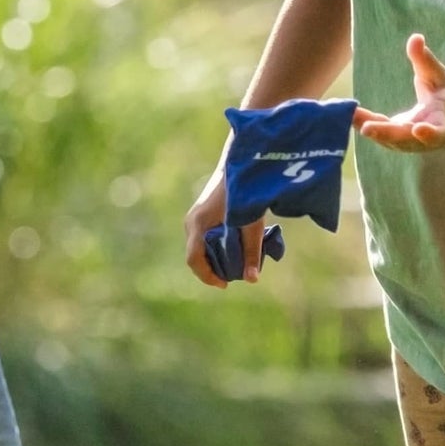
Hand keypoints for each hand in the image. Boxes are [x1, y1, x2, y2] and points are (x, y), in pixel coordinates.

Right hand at [182, 169, 267, 287]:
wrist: (239, 160)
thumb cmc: (244, 189)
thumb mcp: (250, 222)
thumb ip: (251, 250)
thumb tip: (252, 279)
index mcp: (198, 224)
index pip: (194, 259)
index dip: (208, 277)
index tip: (225, 285)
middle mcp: (192, 222)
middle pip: (196, 256)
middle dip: (214, 270)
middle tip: (235, 275)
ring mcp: (195, 218)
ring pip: (200, 248)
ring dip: (217, 259)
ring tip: (238, 263)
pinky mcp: (202, 215)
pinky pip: (204, 239)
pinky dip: (217, 248)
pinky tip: (236, 248)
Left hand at [354, 32, 444, 152]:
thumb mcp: (438, 74)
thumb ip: (425, 59)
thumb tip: (416, 38)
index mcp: (440, 121)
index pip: (438, 133)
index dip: (429, 134)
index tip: (418, 130)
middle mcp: (423, 138)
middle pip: (405, 139)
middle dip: (386, 133)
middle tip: (367, 128)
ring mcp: (407, 142)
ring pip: (387, 138)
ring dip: (369, 128)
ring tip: (351, 116)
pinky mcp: (394, 139)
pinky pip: (378, 132)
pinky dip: (364, 124)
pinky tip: (349, 114)